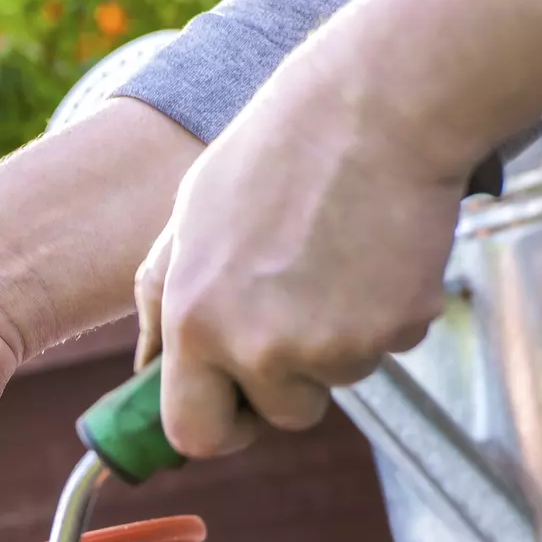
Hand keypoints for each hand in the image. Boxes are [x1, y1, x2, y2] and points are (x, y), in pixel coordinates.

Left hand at [135, 76, 462, 457]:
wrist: (375, 109)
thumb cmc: (272, 158)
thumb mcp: (186, 224)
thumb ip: (162, 306)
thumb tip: (145, 373)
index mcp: (194, 323)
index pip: (194, 433)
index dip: (218, 427)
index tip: (234, 411)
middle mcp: (257, 347)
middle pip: (279, 416)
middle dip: (288, 387)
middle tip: (297, 313)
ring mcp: (332, 345)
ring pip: (337, 379)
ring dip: (338, 338)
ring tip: (333, 258)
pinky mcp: (395, 329)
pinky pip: (387, 346)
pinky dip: (384, 312)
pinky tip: (374, 252)